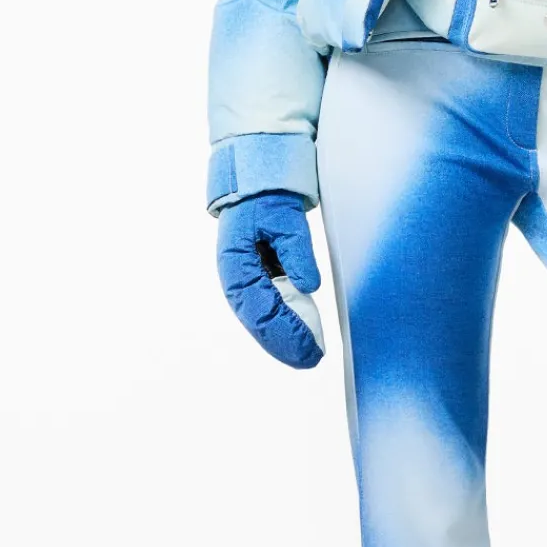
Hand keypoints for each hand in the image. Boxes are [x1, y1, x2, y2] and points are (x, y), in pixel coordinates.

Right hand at [216, 190, 325, 368]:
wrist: (256, 186)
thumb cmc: (266, 201)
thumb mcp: (285, 219)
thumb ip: (296, 251)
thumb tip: (308, 284)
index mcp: (236, 266)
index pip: (261, 308)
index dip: (286, 330)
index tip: (309, 345)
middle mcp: (236, 280)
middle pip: (258, 321)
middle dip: (285, 343)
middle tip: (311, 359)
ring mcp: (244, 283)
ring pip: (260, 321)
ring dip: (282, 340)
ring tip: (306, 357)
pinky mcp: (255, 282)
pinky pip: (267, 310)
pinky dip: (282, 326)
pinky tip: (298, 339)